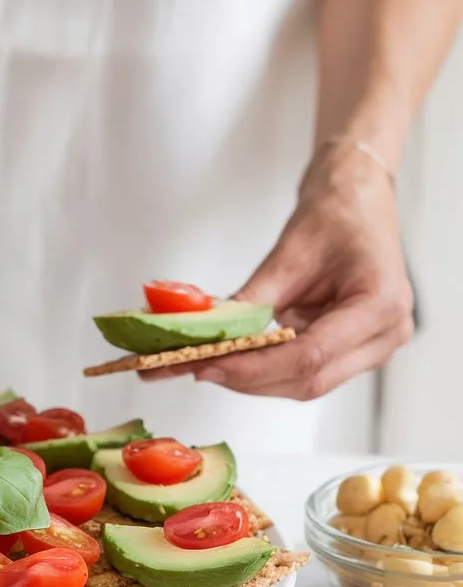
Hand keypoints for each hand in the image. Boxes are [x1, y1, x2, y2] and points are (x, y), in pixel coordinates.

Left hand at [145, 146, 414, 398]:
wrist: (358, 202)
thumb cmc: (336, 217)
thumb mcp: (288, 255)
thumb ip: (251, 301)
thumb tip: (207, 334)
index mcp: (380, 305)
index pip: (310, 356)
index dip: (255, 368)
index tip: (210, 366)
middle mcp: (385, 334)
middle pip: (308, 380)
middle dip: (248, 379)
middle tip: (200, 367)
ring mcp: (374, 348)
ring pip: (306, 384)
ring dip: (255, 378)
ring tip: (210, 363)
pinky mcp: (356, 352)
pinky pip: (307, 371)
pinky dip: (268, 368)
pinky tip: (236, 358)